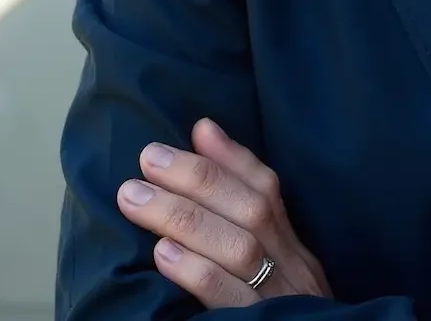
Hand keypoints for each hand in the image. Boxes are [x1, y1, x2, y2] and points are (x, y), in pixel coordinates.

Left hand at [117, 117, 331, 308]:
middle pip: (252, 211)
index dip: (233, 158)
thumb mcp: (272, 272)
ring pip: (239, 248)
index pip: (269, 191)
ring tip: (135, 198)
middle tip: (146, 160)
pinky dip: (197, 272)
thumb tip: (205, 138)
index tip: (196, 129)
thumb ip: (243, 220)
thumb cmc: (279, 318)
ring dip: (183, 217)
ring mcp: (280, 302)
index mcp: (295, 252)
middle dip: (198, 179)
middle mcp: (294, 271)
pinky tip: (162, 255)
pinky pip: (230, 300)